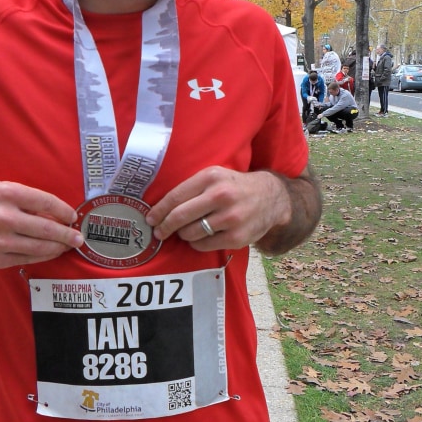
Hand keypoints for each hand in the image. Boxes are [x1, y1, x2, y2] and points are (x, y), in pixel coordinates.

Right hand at [0, 180, 83, 269]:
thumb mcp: (0, 188)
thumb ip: (26, 200)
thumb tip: (56, 215)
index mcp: (7, 194)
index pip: (47, 203)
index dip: (65, 211)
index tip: (73, 216)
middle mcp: (3, 217)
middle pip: (47, 229)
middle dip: (67, 235)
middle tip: (78, 238)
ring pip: (39, 248)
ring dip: (58, 248)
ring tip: (66, 246)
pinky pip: (25, 260)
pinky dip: (40, 256)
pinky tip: (47, 253)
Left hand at [146, 167, 291, 252]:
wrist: (271, 198)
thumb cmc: (235, 186)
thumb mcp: (215, 176)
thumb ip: (192, 187)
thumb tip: (161, 208)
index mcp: (211, 177)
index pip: (176, 196)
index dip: (159, 210)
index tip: (150, 218)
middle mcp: (221, 196)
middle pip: (180, 217)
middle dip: (164, 227)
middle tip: (159, 232)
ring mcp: (230, 218)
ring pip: (191, 233)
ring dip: (183, 235)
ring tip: (186, 231)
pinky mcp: (237, 237)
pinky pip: (204, 245)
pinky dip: (197, 244)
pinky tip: (201, 238)